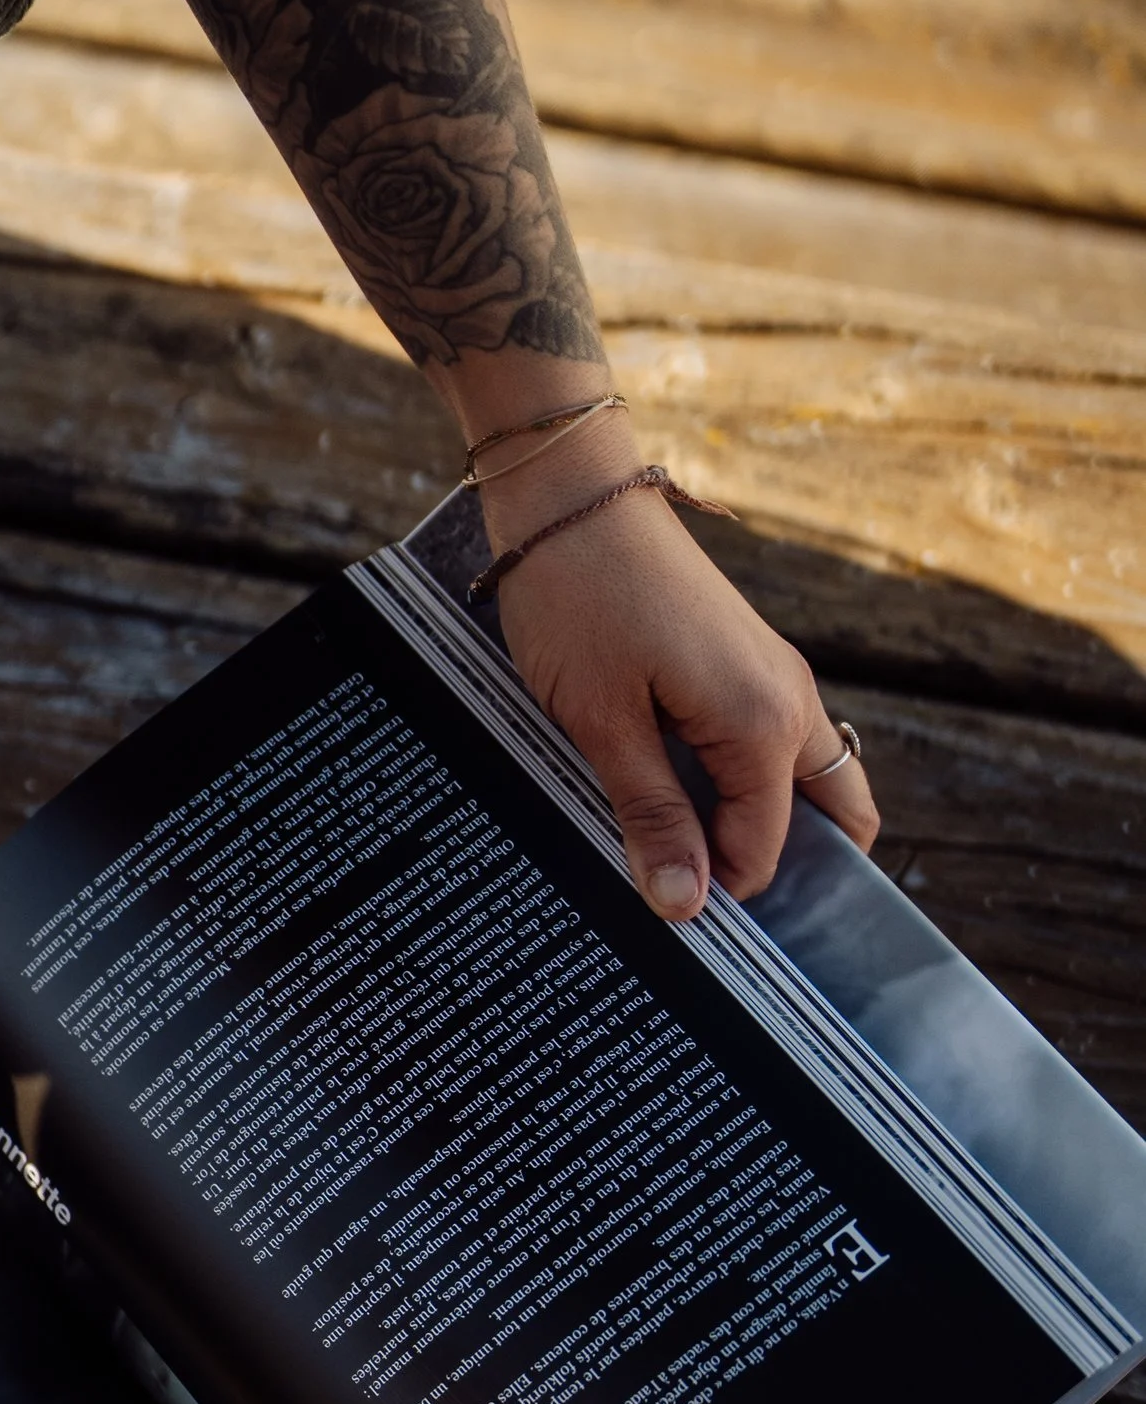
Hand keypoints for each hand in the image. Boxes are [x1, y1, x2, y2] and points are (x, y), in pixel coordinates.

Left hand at [489, 455, 878, 920]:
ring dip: (759, 823)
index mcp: (763, 723)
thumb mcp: (600, 722)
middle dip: (789, 868)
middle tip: (711, 902)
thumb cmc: (578, 597)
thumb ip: (649, 815)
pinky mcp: (741, 659)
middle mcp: (789, 699)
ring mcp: (772, 674)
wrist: (570, 491)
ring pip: (801, 777)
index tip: (663, 912)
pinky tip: (674, 796)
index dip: (718, 892)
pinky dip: (739, 782)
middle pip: (832, 814)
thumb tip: (686, 906)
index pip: (766, 851)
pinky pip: (764, 741)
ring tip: (682, 853)